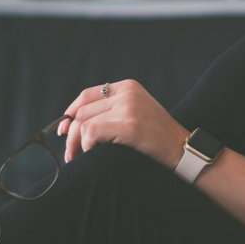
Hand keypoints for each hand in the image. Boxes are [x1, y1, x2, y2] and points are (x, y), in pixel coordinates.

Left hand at [58, 80, 189, 169]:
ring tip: (79, 157)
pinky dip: (86, 146)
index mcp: (129, 86)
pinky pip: (92, 133)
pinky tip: (93, 154)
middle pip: (82, 111)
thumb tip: (72, 123)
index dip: (70, 113)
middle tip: (71, 153)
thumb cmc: (157, 137)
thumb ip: (111, 110)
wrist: (181, 148)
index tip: (63, 130)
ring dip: (77, 144)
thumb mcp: (136, 113)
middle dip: (71, 134)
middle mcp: (128, 93)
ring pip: (84, 123)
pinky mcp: (128, 124)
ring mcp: (129, 107)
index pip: (87, 95)